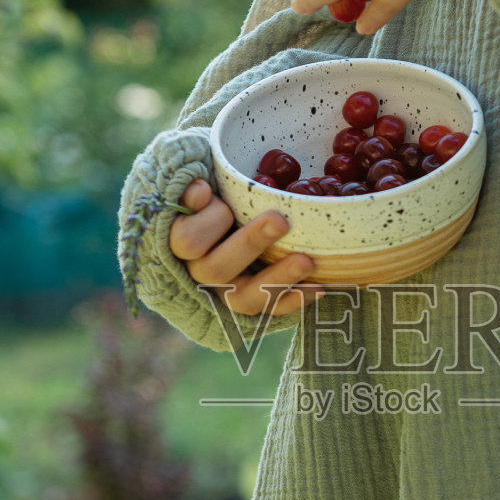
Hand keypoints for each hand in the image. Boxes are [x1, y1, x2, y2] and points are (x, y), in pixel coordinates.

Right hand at [168, 180, 324, 314]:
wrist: (223, 227)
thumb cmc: (211, 199)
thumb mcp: (198, 188)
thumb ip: (193, 189)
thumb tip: (199, 191)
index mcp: (180, 245)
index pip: (188, 241)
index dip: (208, 219)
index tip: (217, 193)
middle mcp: (199, 274)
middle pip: (217, 269)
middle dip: (251, 243)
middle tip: (281, 221)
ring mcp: (226, 295)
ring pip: (245, 298)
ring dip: (278, 279)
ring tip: (307, 261)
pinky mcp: (252, 305)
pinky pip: (272, 311)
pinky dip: (296, 300)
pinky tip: (320, 286)